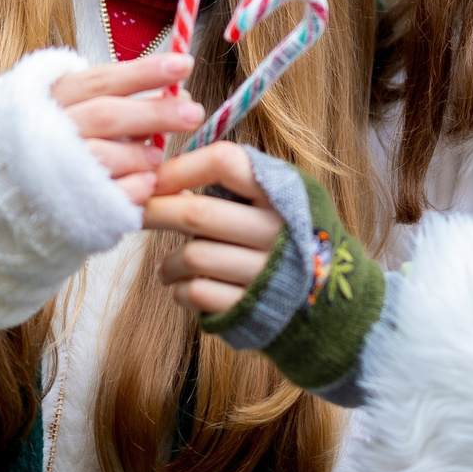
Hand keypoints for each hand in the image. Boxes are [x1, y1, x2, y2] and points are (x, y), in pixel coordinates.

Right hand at [51, 55, 201, 206]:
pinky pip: (105, 195)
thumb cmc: (65, 140)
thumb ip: (127, 101)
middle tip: (194, 113)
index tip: (185, 64)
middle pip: (106, 115)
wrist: (15, 189)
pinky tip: (149, 183)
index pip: (103, 80)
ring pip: (101, 155)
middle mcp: (48, 129)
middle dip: (154, 113)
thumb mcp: (84, 109)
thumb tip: (182, 96)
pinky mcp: (65, 203)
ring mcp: (52, 167)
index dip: (145, 72)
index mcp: (55, 98)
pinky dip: (132, 187)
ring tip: (158, 154)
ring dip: (138, 153)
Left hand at [142, 142, 284, 314]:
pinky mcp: (252, 309)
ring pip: (192, 257)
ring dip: (168, 263)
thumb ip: (239, 184)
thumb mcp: (283, 200)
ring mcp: (267, 272)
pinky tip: (184, 288)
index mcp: (285, 191)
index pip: (225, 162)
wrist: (335, 302)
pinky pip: (197, 292)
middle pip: (198, 214)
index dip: (182, 167)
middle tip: (137, 214)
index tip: (157, 179)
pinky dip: (180, 290)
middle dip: (155, 212)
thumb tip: (166, 176)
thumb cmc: (291, 239)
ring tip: (166, 267)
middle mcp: (279, 230)